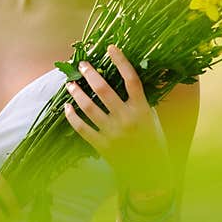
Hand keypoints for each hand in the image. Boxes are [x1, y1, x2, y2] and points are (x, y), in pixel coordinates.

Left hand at [63, 45, 172, 190]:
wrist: (151, 173)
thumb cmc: (154, 141)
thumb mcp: (153, 118)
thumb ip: (141, 100)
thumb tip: (129, 78)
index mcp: (143, 109)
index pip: (131, 79)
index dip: (121, 61)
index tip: (111, 48)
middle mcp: (127, 119)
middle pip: (105, 90)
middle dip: (91, 74)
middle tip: (82, 65)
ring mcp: (113, 133)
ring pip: (89, 107)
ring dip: (77, 94)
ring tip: (70, 85)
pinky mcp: (103, 145)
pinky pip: (83, 129)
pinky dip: (73, 117)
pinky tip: (67, 108)